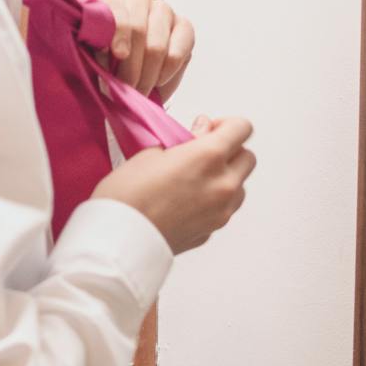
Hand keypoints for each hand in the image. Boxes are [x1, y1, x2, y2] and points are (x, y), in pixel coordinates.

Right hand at [91, 116, 254, 252]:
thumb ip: (184, 139)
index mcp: (209, 157)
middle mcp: (223, 184)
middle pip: (248, 157)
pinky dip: (214, 200)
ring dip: (226, 176)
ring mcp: (221, 212)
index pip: (242, 128)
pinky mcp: (212, 231)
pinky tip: (186, 200)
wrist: (117, 241)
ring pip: (240, 185)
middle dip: (230, 150)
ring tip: (193, 178)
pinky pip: (225, 209)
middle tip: (201, 151)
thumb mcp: (150, 152)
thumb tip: (201, 131)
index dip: (226, 124)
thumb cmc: (127, 196)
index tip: (208, 129)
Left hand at [95, 0, 195, 101]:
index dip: (119, 33)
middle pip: (138, 29)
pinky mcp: (184, 27)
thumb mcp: (96, 58)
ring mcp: (163, 10)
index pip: (116, 9)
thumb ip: (97, 52)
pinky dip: (166, 73)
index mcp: (111, 0)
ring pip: (156, 45)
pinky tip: (157, 82)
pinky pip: (177, 54)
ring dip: (147, 75)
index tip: (119, 54)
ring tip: (139, 91)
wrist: (132, 76)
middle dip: (130, 66)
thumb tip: (102, 52)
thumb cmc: (109, 63)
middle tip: (126, 88)